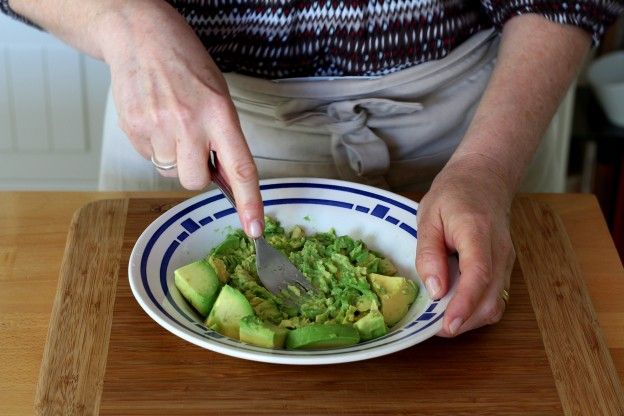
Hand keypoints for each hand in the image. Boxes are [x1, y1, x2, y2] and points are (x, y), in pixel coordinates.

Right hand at [99, 1, 263, 236]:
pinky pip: (149, 158)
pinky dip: (154, 146)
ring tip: (171, 122)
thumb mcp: (218, 96)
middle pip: (195, 182)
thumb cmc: (186, 65)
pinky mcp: (132, 129)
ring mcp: (157, 127)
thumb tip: (227, 181)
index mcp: (219, 113)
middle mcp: (188, 123)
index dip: (250, 202)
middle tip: (194, 145)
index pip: (241, 168)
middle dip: (197, 172)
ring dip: (174, 157)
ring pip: (170, 172)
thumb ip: (224, 138)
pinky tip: (155, 119)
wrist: (140, 37)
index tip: (254, 228)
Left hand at [416, 154, 514, 335]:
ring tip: (440, 319)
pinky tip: (455, 307)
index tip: (447, 326)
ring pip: (496, 304)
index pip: (478, 275)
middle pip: (491, 299)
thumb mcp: (429, 216)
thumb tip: (434, 290)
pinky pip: (495, 297)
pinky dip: (476, 310)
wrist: (485, 177)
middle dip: (463, 320)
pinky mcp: (505, 267)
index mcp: (478, 233)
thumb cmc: (454, 193)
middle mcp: (500, 251)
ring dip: (470, 319)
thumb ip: (429, 253)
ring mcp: (507, 261)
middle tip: (432, 327)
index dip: (463, 305)